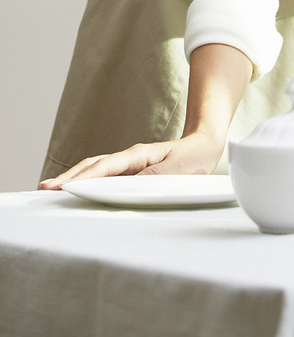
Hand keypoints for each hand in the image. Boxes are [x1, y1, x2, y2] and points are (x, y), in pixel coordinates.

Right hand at [40, 130, 223, 189]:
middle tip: (46, 188)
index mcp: (138, 155)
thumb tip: (129, 187)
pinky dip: (87, 181)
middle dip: (70, 176)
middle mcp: (129, 158)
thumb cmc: (192, 158)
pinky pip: (104, 176)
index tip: (66, 187)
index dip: (85, 178)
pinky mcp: (130, 172)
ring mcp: (128, 164)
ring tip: (52, 188)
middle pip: (93, 166)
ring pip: (96, 169)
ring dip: (75, 178)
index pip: (106, 167)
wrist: (204, 146)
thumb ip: (154, 178)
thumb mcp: (178, 170)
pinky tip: (76, 189)